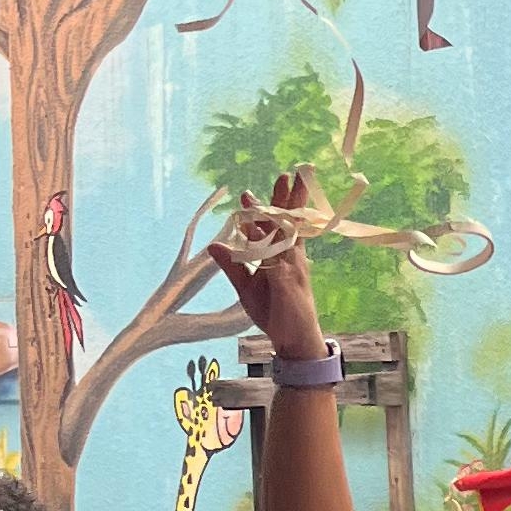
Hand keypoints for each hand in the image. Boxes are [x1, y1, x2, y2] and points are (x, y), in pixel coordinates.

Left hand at [207, 168, 329, 359]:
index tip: (256, 189)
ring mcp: (292, 270)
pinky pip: (278, 263)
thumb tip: (215, 244)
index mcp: (282, 257)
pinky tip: (266, 235)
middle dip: (289, 197)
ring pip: (285, 235)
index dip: (269, 206)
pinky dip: (272, 248)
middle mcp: (290, 259)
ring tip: (286, 189)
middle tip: (290, 172)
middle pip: (289, 222)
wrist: (295, 338)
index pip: (277, 226)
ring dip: (285, 211)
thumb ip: (232, 265)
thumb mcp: (246, 287)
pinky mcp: (289, 285)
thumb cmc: (275, 311)